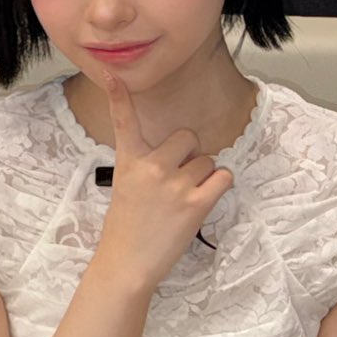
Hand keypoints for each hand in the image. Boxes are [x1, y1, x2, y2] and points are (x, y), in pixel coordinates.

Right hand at [94, 72, 233, 291]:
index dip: (119, 95)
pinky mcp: (196, 203)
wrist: (127, 263)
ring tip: (185, 199)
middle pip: (188, 138)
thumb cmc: (127, 227)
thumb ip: (146, 165)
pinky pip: (223, 178)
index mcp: (129, 161)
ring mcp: (174, 184)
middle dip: (190, 155)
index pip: (124, 121)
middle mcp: (151, 166)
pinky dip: (219, 187)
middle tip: (178, 179)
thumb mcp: (125, 187)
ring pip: (209, 161)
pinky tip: (202, 202)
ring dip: (204, 177)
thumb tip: (180, 155)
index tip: (113, 74)